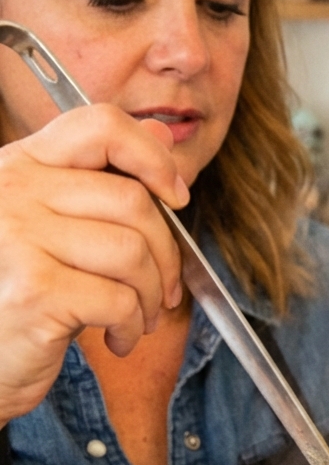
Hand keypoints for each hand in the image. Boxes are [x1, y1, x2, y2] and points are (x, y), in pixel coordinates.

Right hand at [0, 105, 188, 423]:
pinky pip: (120, 299)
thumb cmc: (12, 294)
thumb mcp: (51, 226)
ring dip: (151, 296)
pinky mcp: (33, 289)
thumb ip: (98, 180)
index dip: (152, 156)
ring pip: (133, 252)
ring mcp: (18, 238)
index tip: (176, 196)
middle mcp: (12, 191)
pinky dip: (133, 326)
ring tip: (138, 318)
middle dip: (165, 253)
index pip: (98, 125)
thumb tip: (164, 135)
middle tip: (162, 288)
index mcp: (19, 165)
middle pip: (131, 200)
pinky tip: (117, 339)